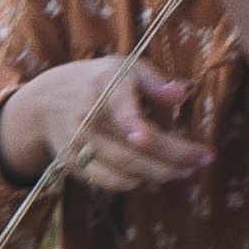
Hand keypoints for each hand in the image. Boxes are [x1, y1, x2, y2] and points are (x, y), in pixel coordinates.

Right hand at [0, 56, 212, 192]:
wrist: (45, 101)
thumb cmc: (99, 81)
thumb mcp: (125, 66)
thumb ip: (155, 80)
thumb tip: (181, 94)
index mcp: (104, 88)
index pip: (123, 113)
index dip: (139, 129)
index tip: (160, 140)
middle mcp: (88, 119)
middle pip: (133, 150)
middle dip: (173, 159)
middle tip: (202, 160)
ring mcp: (78, 146)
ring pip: (123, 171)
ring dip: (159, 175)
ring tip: (185, 169)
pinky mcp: (74, 165)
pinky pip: (108, 182)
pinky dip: (134, 182)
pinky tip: (154, 174)